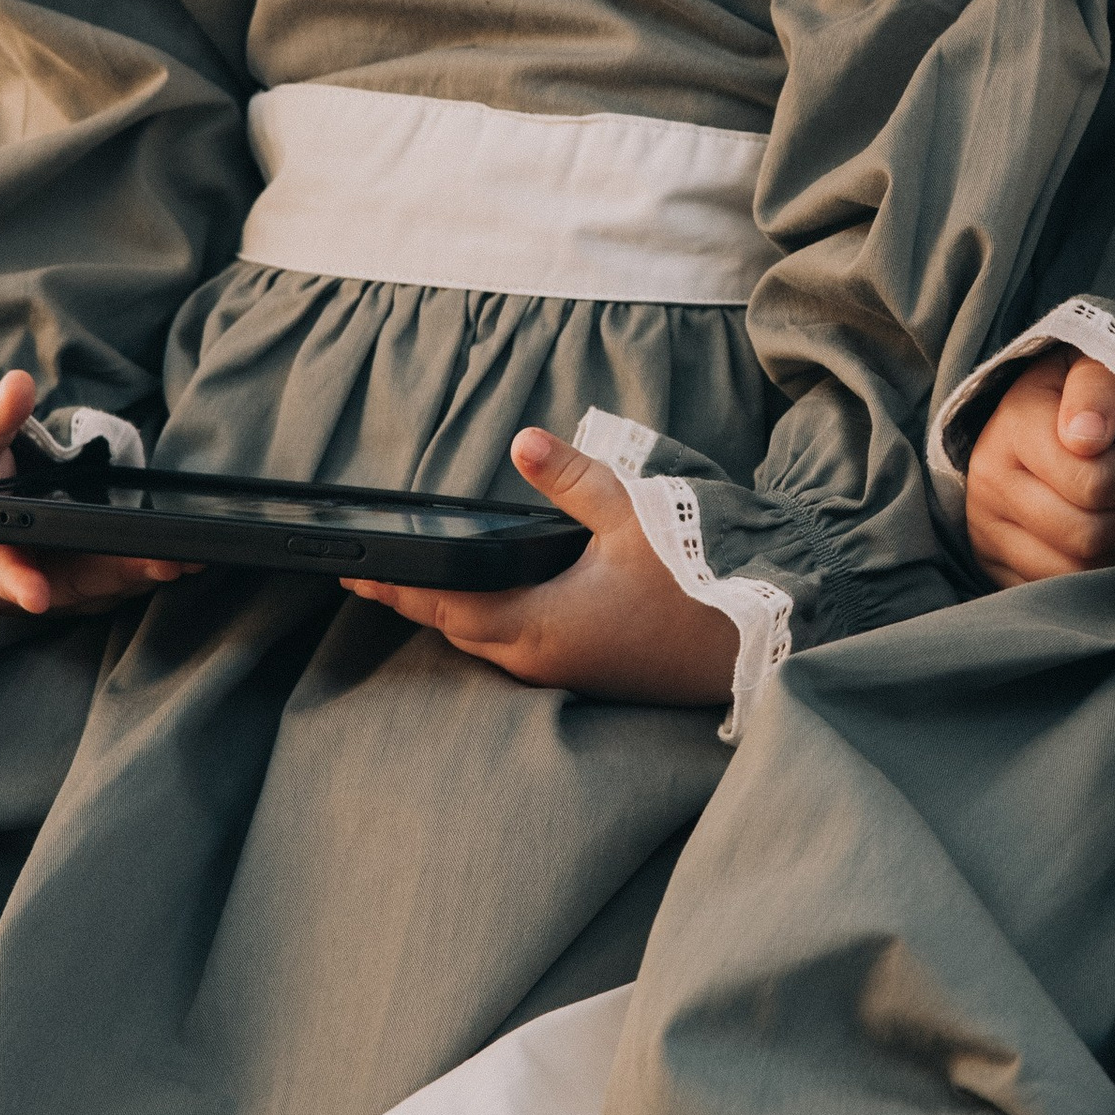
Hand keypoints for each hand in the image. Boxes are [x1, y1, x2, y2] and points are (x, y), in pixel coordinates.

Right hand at [0, 372, 190, 616]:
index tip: (34, 592)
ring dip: (141, 577)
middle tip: (166, 561)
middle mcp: (16, 578)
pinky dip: (146, 571)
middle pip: (69, 583)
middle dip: (116, 575)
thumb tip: (17, 385)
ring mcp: (51, 585)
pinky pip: (113, 582)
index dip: (15, 582)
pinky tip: (191, 556)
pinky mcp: (78, 584)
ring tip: (190, 558)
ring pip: (98, 588)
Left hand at [345, 426, 741, 703]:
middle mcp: (544, 659)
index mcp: (541, 625)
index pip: (445, 606)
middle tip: (374, 579)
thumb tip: (524, 441)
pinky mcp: (592, 673)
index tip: (355, 573)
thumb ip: (573, 479)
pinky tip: (496, 605)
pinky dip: (493, 626)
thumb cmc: (699, 582)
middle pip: (460, 631)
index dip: (397, 588)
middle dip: (416, 603)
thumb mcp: (634, 517)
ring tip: (424, 590)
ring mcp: (569, 672)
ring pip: (490, 646)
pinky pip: (521, 653)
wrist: (759, 640)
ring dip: (455, 618)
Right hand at [964, 351, 1114, 585]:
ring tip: (1113, 511)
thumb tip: (1088, 438)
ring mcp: (985, 528)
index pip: (1094, 484)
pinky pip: (1052, 591)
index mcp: (1015, 426)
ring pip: (1074, 572)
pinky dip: (1085, 573)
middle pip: (1086, 535)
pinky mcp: (991, 564)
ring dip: (1111, 548)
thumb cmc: (1081, 393)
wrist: (1032, 414)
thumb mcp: (1093, 367)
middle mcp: (990, 481)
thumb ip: (1098, 388)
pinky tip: (1091, 538)